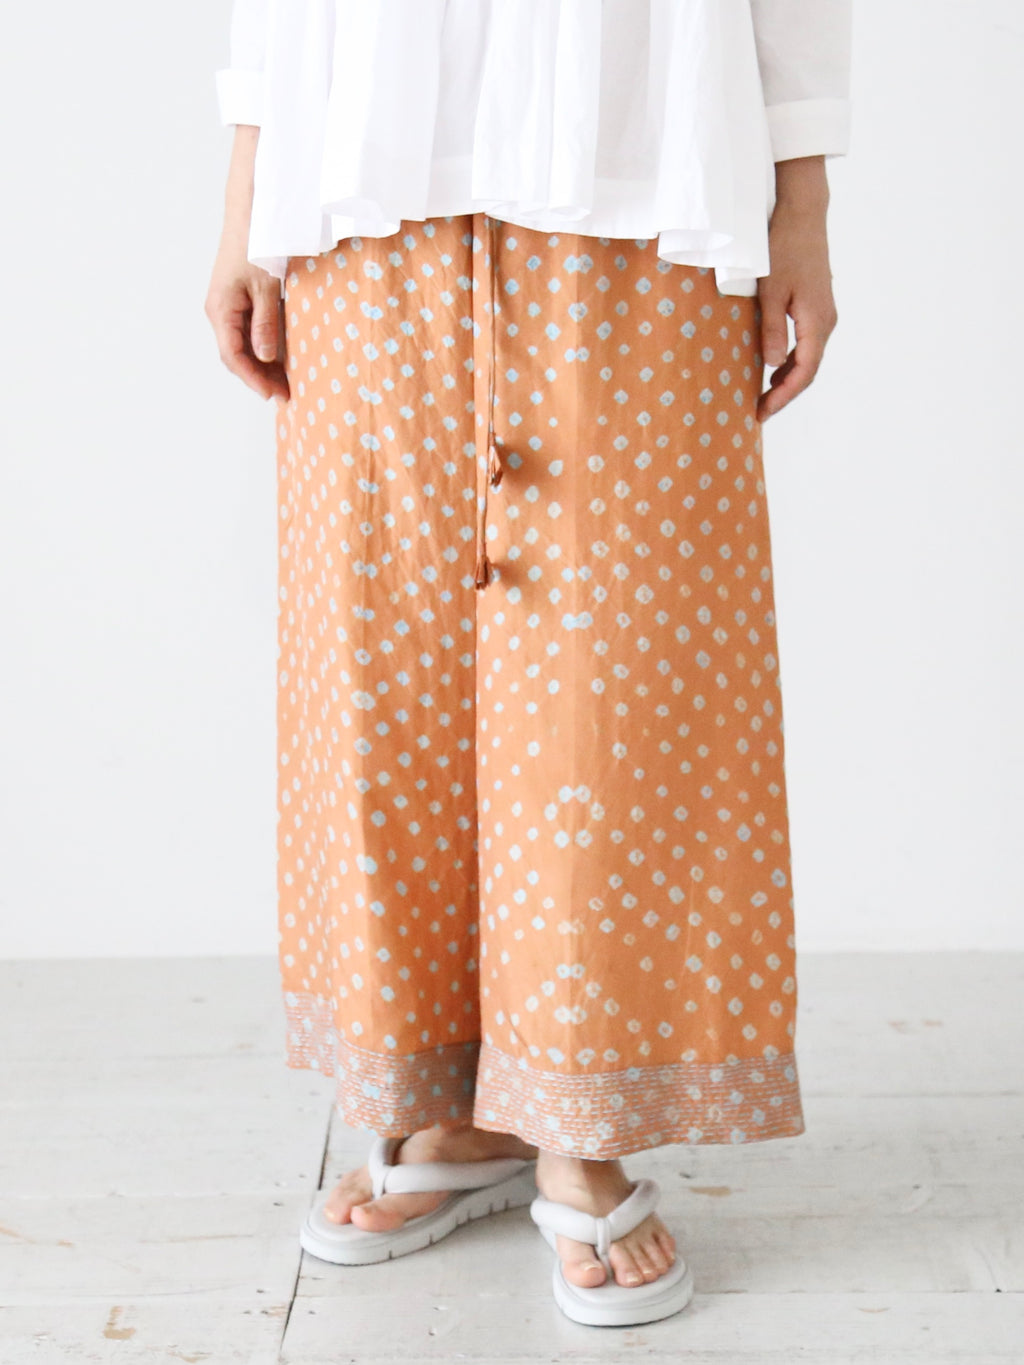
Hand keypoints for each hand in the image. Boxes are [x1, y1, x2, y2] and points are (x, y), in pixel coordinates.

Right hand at [205, 125, 289, 403]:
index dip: (253, 379)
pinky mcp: (237, 301)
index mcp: (221, 309)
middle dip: (259, 377)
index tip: (273, 395)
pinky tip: (280, 358)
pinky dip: (263, 348)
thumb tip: (266, 357)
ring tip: (285, 382)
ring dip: (261, 365)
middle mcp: (219, 311)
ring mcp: (227, 307)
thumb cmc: (257, 245)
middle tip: (285, 394)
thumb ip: (265, 322)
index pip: (233, 356)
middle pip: (236, 356)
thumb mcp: (265, 286)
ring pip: (242, 346)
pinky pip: (247, 333)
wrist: (251, 214)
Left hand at [756, 156, 836, 422]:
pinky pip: (807, 344)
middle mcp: (826, 322)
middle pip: (808, 371)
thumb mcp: (771, 292)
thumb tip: (773, 367)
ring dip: (787, 380)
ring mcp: (824, 314)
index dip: (783, 397)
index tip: (762, 412)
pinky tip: (772, 369)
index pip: (804, 373)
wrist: (802, 214)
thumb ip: (772, 331)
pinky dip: (791, 362)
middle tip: (758, 411)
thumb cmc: (783, 249)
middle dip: (784, 394)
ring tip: (762, 396)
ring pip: (808, 358)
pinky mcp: (817, 306)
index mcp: (817, 322)